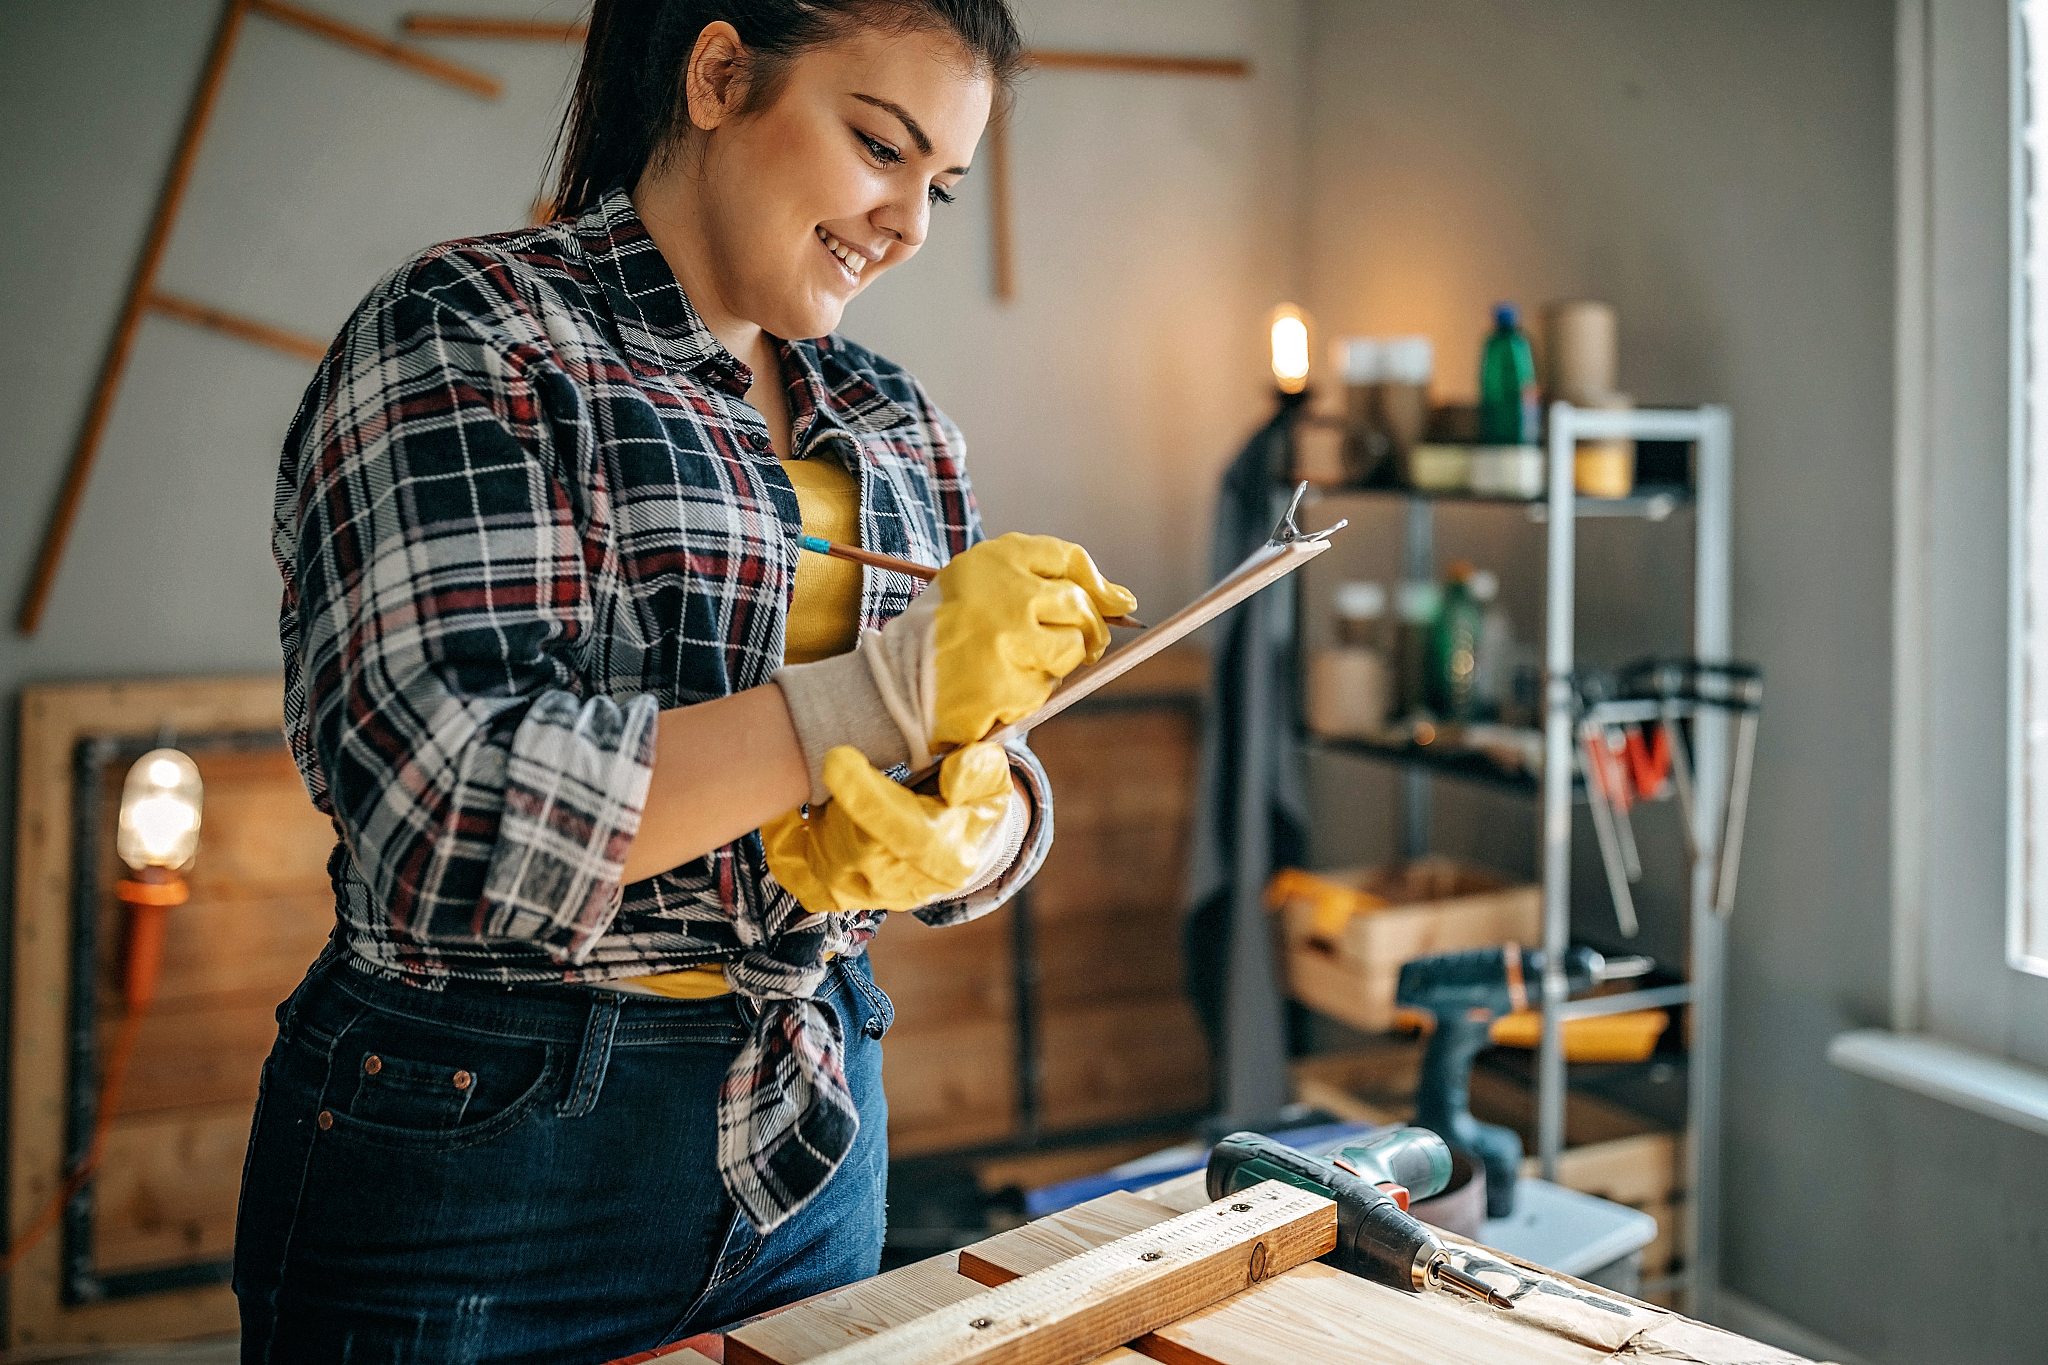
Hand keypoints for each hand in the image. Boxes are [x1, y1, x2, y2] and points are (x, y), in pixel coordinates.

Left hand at [762, 743, 1014, 913]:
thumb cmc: (968, 803)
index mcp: (946, 855)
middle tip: (833, 764)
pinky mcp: (840, 893)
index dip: (864, 795)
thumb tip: (954, 778)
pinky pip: (799, 876)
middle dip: (836, 804)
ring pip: (823, 865)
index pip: (900, 832)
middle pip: (856, 850)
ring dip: (815, 821)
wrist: (954, 843)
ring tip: (827, 787)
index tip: (837, 756)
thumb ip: (979, 772)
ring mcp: (869, 895)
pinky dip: (784, 843)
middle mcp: (906, 885)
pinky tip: (786, 811)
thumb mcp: (990, 781)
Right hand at [773, 534, 1135, 803]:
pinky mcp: (1008, 683)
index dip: (1099, 584)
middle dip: (1091, 629)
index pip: (1068, 558)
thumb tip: (1120, 601)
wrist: (893, 682)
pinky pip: (1045, 688)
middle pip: (1079, 605)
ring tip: (1018, 666)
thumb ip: (1038, 581)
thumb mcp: (978, 585)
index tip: (1118, 603)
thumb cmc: (943, 633)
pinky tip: (998, 689)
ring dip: (1057, 663)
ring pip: (1070, 649)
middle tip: (1088, 647)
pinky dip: (1030, 693)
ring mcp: (1009, 639)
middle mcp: (1006, 591)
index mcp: (995, 559)